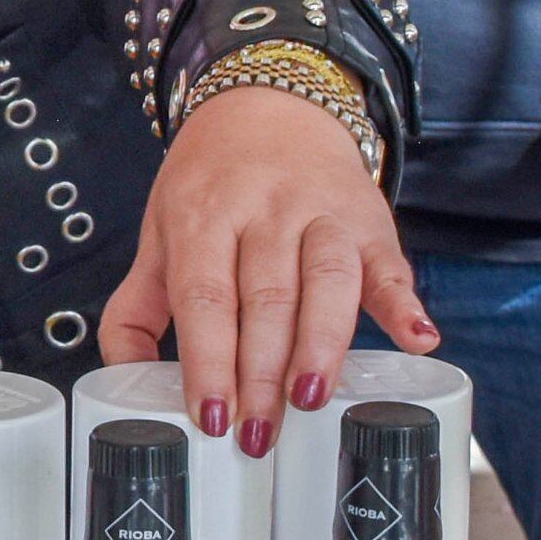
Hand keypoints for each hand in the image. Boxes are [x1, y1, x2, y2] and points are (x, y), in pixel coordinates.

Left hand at [100, 86, 433, 456]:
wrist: (269, 105)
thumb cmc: (210, 186)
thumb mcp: (160, 234)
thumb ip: (136, 310)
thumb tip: (122, 384)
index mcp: (202, 216)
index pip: (204, 296)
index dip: (208, 360)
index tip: (211, 415)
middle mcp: (264, 210)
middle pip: (266, 297)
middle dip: (261, 373)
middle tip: (257, 434)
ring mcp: (321, 213)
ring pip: (327, 280)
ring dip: (322, 343)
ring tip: (311, 398)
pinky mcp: (369, 221)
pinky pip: (390, 264)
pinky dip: (405, 303)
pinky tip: (418, 339)